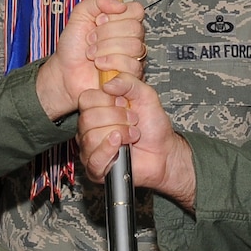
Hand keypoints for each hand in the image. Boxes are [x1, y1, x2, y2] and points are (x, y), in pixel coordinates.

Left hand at [35, 0, 144, 119]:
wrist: (64, 72)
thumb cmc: (74, 45)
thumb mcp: (80, 14)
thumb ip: (98, 0)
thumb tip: (120, 4)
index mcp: (123, 22)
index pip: (136, 10)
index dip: (115, 15)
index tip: (97, 22)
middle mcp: (132, 39)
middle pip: (135, 28)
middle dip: (106, 34)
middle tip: (90, 40)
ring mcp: (133, 59)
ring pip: (134, 47)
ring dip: (106, 49)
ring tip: (92, 55)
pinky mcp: (130, 78)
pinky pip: (133, 67)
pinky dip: (111, 65)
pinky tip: (100, 67)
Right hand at [78, 75, 196, 211]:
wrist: (164, 151)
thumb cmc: (153, 126)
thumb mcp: (146, 95)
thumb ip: (128, 82)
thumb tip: (107, 84)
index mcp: (97, 108)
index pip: (86, 99)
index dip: (107, 101)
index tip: (125, 104)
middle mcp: (89, 127)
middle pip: (87, 118)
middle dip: (116, 118)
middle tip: (133, 121)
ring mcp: (90, 148)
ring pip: (90, 138)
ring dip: (119, 134)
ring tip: (133, 135)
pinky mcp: (95, 168)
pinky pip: (93, 159)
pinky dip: (109, 151)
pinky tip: (121, 148)